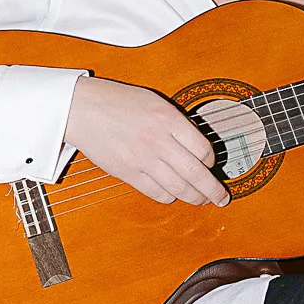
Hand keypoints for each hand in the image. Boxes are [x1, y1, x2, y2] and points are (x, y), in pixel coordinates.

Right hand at [63, 76, 228, 206]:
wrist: (82, 109)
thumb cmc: (117, 102)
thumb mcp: (154, 102)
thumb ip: (176, 123)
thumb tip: (196, 147)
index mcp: (168, 119)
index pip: (203, 149)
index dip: (212, 161)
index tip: (212, 165)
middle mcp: (159, 141)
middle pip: (196, 174)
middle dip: (213, 190)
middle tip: (222, 198)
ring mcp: (143, 159)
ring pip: (179, 188)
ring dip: (195, 198)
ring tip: (202, 201)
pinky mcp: (128, 173)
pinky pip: (156, 193)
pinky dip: (169, 197)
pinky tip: (173, 195)